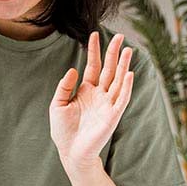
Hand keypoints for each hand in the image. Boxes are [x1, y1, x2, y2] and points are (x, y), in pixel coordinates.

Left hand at [49, 32, 133, 171]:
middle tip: (120, 36)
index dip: (93, 51)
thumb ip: (64, 87)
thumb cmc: (63, 130)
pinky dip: (126, 86)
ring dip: (124, 65)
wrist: (70, 151)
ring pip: (118, 80)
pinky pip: (122, 98)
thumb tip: (73, 70)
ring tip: (128, 50)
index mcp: (86, 90)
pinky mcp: (113, 115)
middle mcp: (99, 94)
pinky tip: (129, 73)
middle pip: (109, 69)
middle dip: (114, 53)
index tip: (94, 34)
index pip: (92, 66)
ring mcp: (107, 104)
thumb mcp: (58, 104)